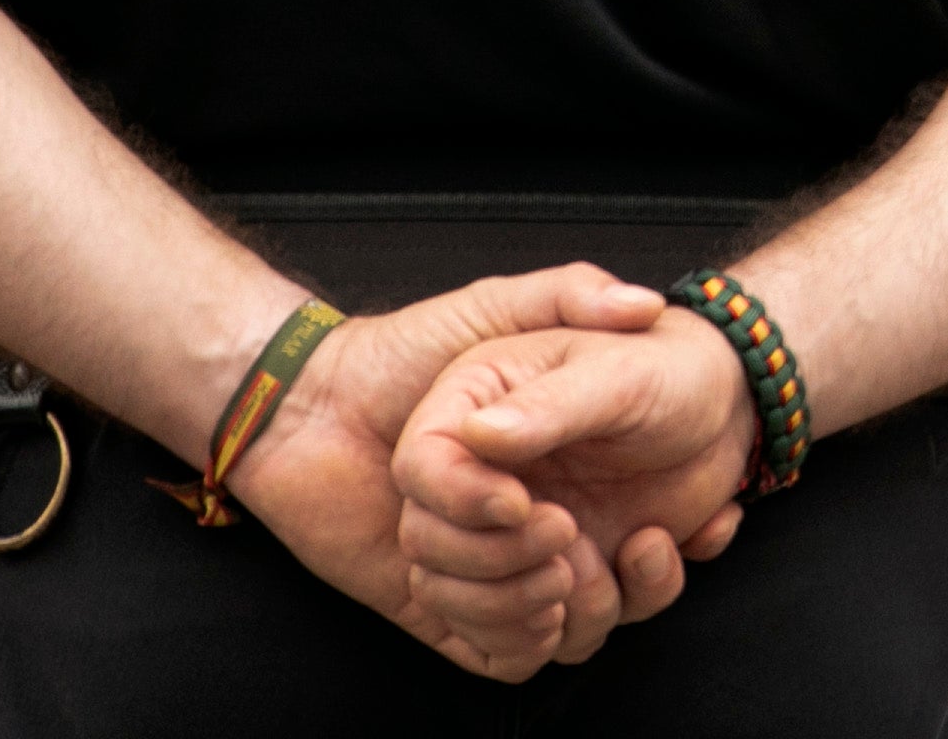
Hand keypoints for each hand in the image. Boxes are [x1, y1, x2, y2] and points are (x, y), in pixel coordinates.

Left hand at [221, 265, 676, 679]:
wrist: (305, 405)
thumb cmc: (403, 351)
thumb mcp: (497, 307)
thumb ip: (569, 294)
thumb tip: (642, 307)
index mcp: (546, 459)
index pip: (621, 510)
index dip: (621, 529)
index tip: (586, 512)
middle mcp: (527, 515)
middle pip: (597, 579)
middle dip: (593, 574)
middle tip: (565, 534)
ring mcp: (488, 564)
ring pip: (557, 618)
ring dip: (560, 606)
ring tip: (554, 571)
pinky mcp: (443, 607)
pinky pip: (507, 654)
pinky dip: (523, 641)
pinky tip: (532, 610)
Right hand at [391, 309, 756, 676]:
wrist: (727, 406)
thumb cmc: (667, 370)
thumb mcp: (616, 374)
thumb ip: (548, 404)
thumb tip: (477, 435)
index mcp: (475, 410)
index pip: (419, 470)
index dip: (460, 501)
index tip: (523, 505)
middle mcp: (482, 483)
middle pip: (431, 554)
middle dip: (499, 565)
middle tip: (570, 529)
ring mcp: (514, 539)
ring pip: (479, 612)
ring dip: (554, 602)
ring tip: (632, 546)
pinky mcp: (557, 579)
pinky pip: (539, 641)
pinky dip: (596, 621)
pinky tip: (656, 551)